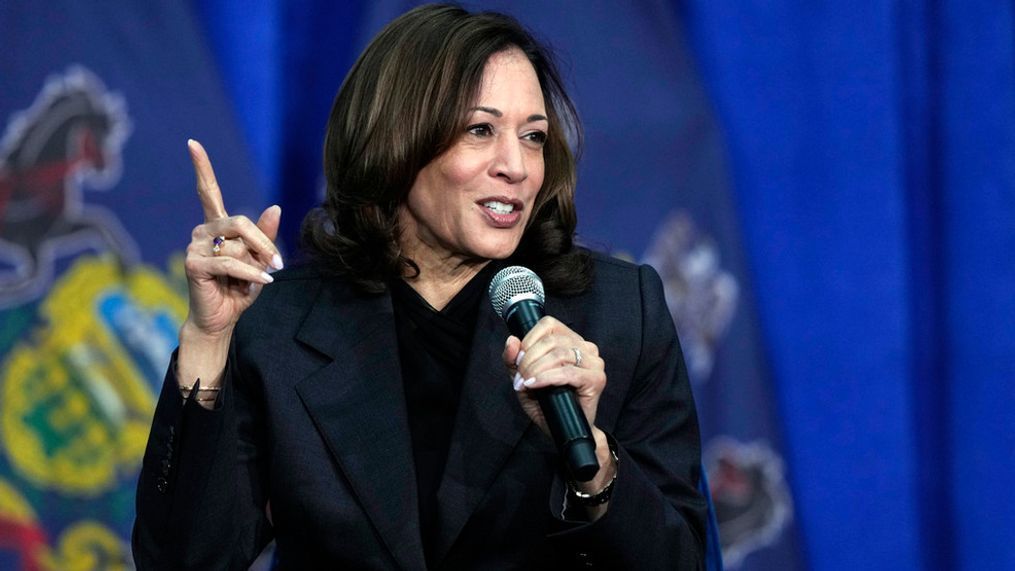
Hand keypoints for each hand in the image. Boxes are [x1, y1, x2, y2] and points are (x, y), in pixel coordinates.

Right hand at [182, 139, 282, 338]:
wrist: (222, 318)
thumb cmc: (239, 288)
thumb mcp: (259, 259)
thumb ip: (265, 235)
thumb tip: (276, 206)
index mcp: (217, 226)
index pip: (207, 192)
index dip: (201, 168)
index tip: (192, 143)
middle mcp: (203, 231)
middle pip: (240, 222)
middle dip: (263, 243)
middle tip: (277, 262)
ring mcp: (195, 246)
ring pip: (238, 246)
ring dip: (255, 265)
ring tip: (255, 279)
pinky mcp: (194, 264)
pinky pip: (230, 263)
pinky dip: (250, 274)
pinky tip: (261, 282)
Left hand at [501, 316, 606, 437]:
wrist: (564, 431)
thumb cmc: (547, 404)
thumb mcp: (524, 378)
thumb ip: (514, 360)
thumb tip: (512, 340)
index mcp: (572, 341)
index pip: (548, 325)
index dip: (529, 340)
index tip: (518, 361)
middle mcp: (586, 348)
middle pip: (551, 341)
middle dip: (529, 360)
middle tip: (519, 379)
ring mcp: (594, 363)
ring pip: (558, 354)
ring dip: (535, 370)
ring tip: (525, 384)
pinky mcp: (596, 379)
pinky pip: (567, 372)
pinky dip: (546, 378)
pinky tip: (534, 385)